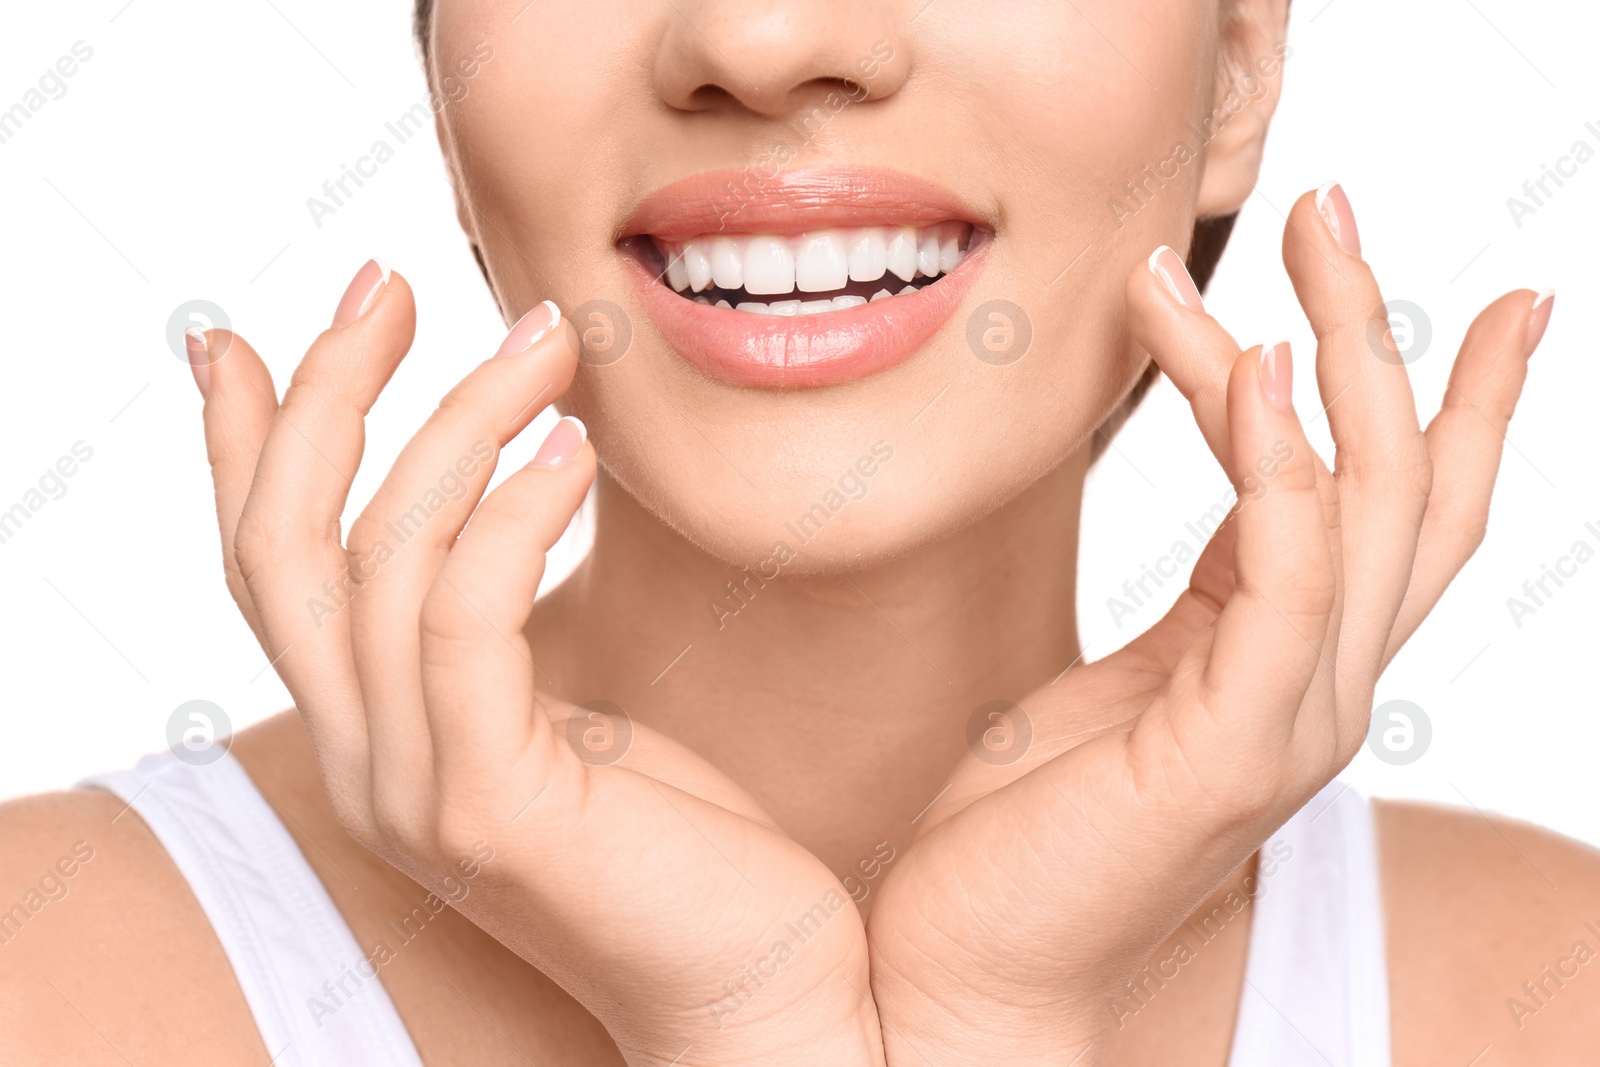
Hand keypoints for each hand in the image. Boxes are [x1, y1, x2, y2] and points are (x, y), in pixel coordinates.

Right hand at [191, 265, 882, 1066]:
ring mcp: (417, 791)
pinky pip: (467, 623)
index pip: (272, 570)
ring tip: (546, 338)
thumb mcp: (572, 714)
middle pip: (285, 548)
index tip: (261, 326)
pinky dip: (510, 516)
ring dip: (456, 425)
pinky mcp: (495, 807)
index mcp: (378, 736)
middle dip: (325, 398)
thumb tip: (506, 495)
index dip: (249, 442)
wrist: (762, 993)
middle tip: (388, 283)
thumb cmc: (684, 848)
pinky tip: (576, 448)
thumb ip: (505, 630)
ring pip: (378, 563)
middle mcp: (366, 764)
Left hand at [866, 187, 1547, 1063]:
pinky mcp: (1228, 745)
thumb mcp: (1122, 684)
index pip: (1400, 516)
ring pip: (1355, 501)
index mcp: (1291, 669)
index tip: (1494, 299)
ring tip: (1290, 234)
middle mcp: (1318, 689)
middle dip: (1383, 333)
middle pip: (1398, 481)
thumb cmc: (1027, 837)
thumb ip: (1200, 606)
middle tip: (1340, 205)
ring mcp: (1289, 720)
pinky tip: (1256, 364)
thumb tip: (1233, 505)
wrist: (968, 974)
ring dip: (1328, 352)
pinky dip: (1278, 460)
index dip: (1458, 404)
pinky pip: (1280, 573)